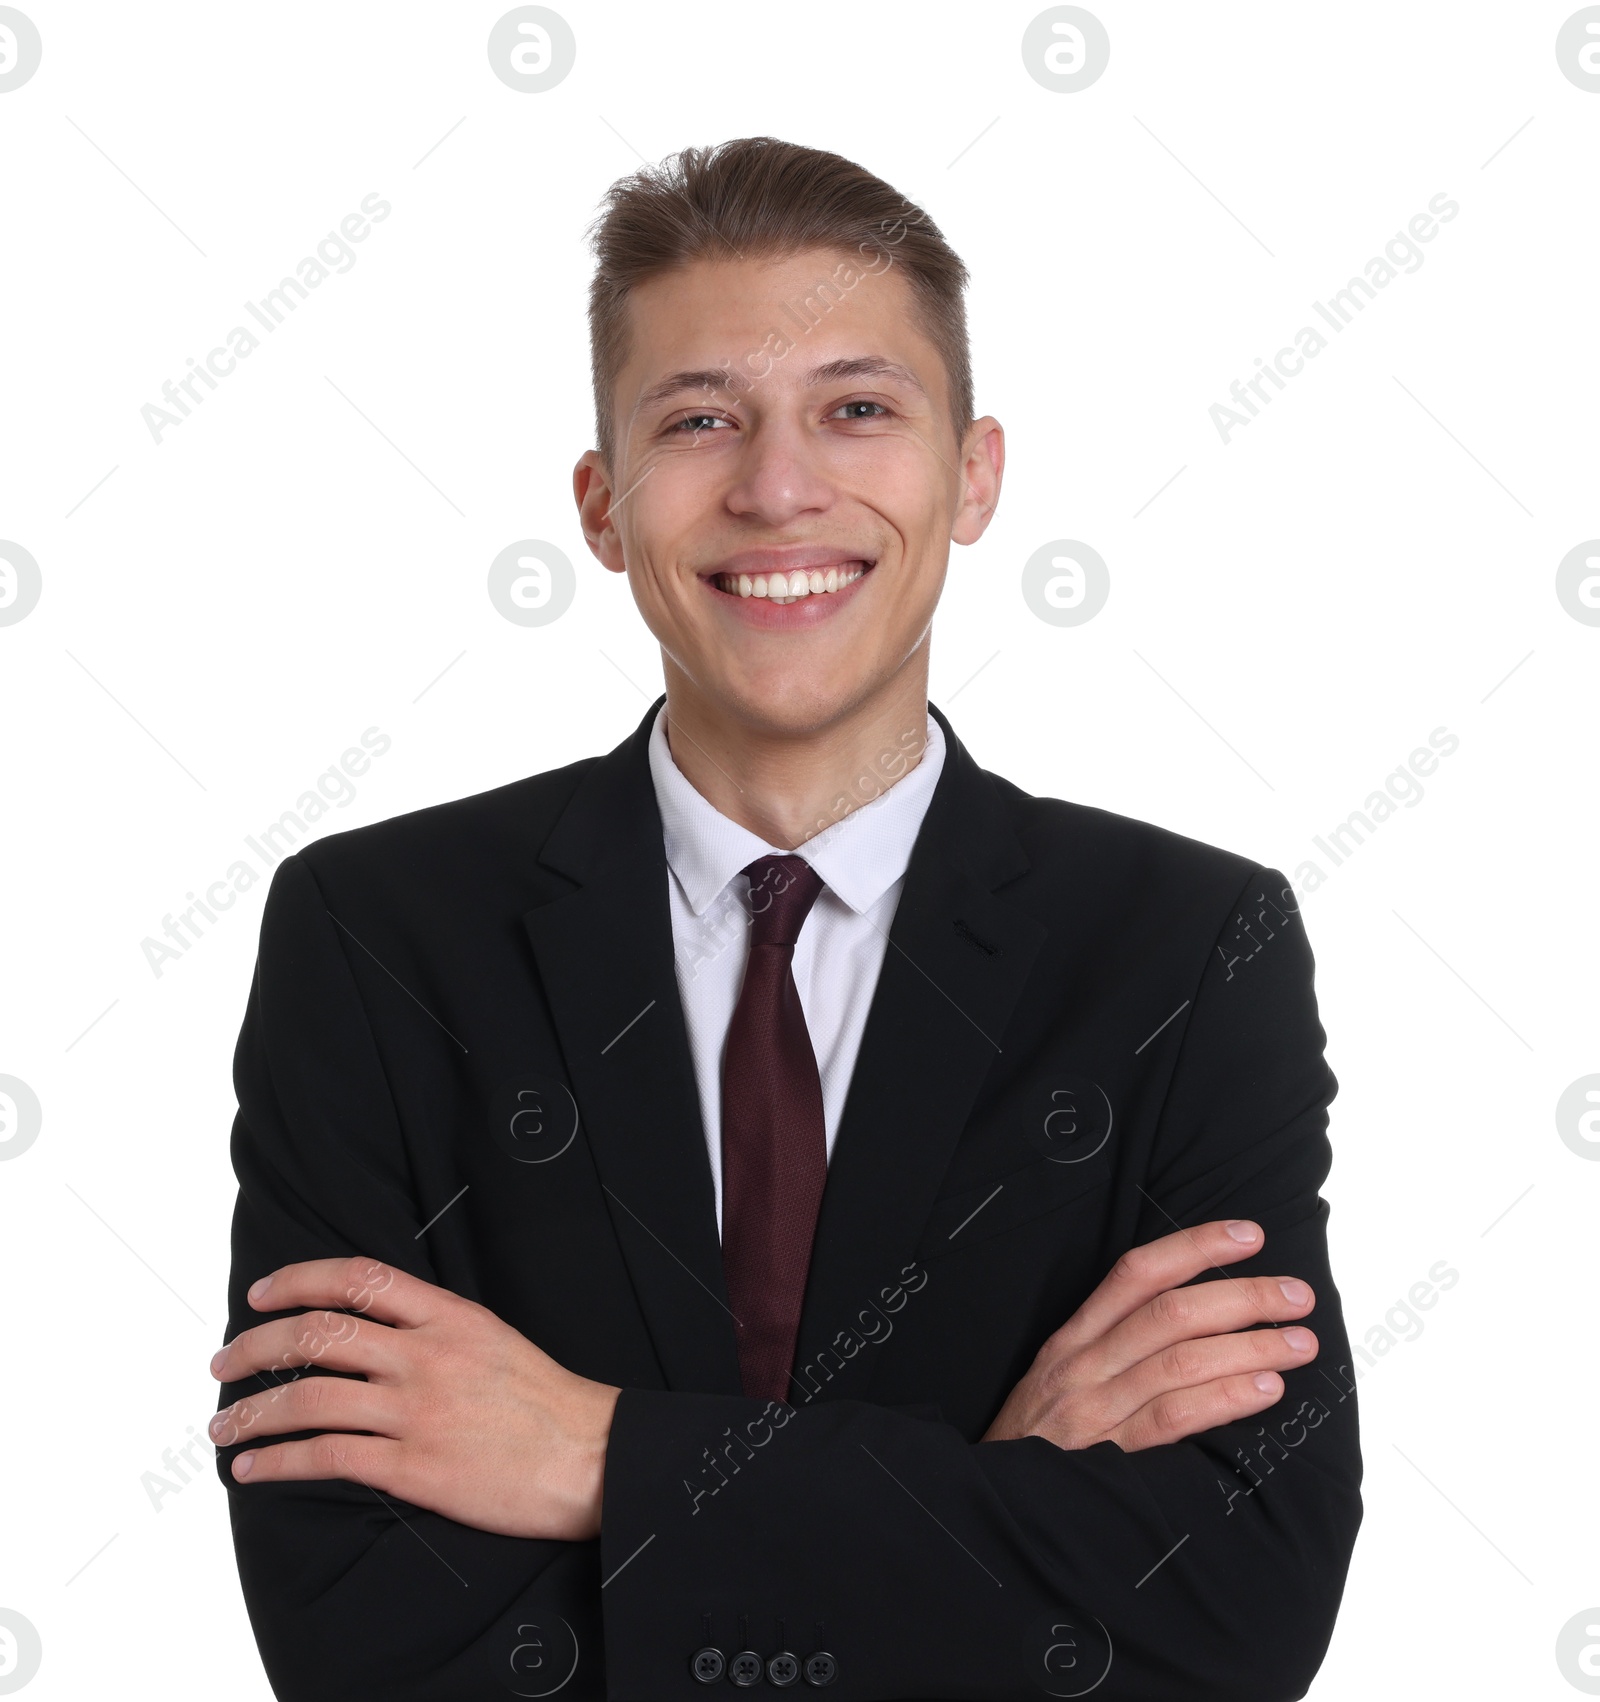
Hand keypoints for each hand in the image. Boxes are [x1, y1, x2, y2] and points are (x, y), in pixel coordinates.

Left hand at [208, 1256, 620, 1540]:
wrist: (590, 1456)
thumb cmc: (546, 1402)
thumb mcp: (492, 1338)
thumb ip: (434, 1328)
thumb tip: (372, 1331)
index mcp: (448, 1316)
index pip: (358, 1279)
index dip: (299, 1280)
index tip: (261, 1294)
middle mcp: (426, 1355)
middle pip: (319, 1335)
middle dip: (256, 1347)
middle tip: (224, 1363)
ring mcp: (417, 1411)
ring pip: (310, 1398)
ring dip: (254, 1413)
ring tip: (224, 1428)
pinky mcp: (414, 1467)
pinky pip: (327, 1458)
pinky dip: (278, 1463)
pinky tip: (254, 1469)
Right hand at [981, 1219, 1315, 1450]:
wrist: (990, 1509)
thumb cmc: (1039, 1440)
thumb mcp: (1060, 1378)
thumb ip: (1113, 1348)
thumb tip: (1201, 1319)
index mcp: (1074, 1337)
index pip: (1138, 1272)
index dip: (1196, 1246)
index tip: (1250, 1235)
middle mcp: (1083, 1364)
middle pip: (1172, 1312)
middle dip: (1244, 1297)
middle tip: (1297, 1296)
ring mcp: (1095, 1409)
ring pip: (1181, 1360)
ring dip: (1251, 1347)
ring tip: (1300, 1344)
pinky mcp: (1109, 1457)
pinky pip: (1175, 1417)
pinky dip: (1226, 1397)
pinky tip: (1267, 1390)